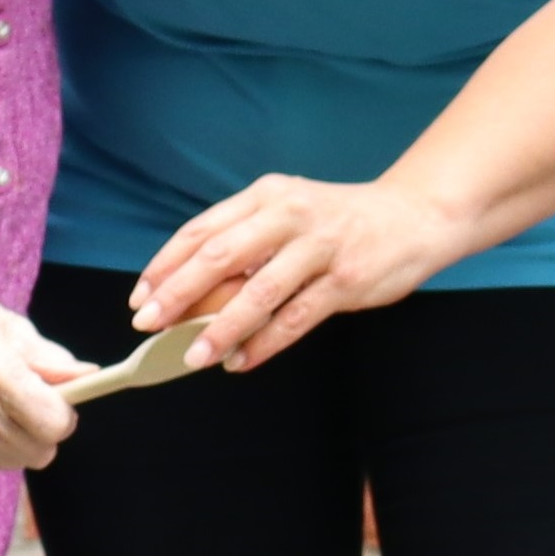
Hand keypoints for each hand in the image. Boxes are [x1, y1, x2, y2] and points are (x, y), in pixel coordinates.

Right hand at [0, 290, 82, 475]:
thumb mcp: (7, 328)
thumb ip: (51, 360)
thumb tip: (87, 376)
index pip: (56, 425)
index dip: (62, 414)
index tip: (55, 401)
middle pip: (40, 451)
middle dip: (40, 430)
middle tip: (23, 403)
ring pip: (12, 462)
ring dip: (13, 442)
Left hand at [133, 173, 468, 370]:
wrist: (414, 216)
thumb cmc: (339, 221)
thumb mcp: (289, 213)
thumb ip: (246, 242)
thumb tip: (189, 293)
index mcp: (267, 195)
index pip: (203, 230)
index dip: (166, 265)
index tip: (140, 297)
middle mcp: (290, 214)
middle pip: (221, 255)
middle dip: (178, 294)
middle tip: (148, 325)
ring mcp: (320, 246)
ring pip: (259, 292)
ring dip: (221, 328)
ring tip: (193, 357)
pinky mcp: (346, 278)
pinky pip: (296, 316)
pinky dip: (264, 342)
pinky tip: (241, 361)